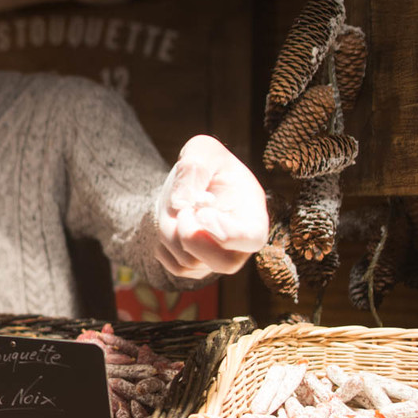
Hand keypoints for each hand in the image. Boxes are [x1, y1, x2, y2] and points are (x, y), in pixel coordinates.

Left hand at [153, 135, 268, 279]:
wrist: (190, 185)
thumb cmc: (206, 166)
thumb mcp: (202, 150)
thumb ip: (195, 167)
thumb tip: (180, 203)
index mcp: (253, 215)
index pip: (251, 239)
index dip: (225, 231)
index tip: (202, 210)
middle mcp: (240, 245)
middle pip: (225, 265)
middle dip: (194, 239)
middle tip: (182, 213)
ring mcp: (218, 259)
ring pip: (190, 263)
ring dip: (172, 234)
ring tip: (180, 209)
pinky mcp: (197, 267)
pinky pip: (175, 267)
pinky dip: (164, 246)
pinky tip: (172, 223)